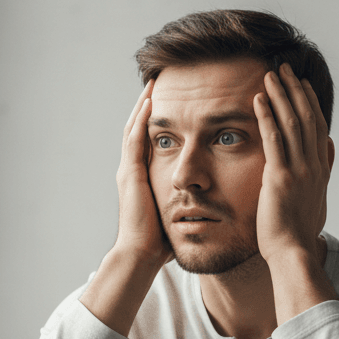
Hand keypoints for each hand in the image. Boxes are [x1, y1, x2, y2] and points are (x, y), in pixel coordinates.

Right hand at [114, 79, 171, 268]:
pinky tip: (149, 102)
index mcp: (142, 179)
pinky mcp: (130, 175)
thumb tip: (210, 204)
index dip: (157, 121)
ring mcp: (128, 171)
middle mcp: (132, 171)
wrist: (142, 256)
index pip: (150, 142)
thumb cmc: (161, 243)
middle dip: (147, 105)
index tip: (170, 102)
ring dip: (143, 105)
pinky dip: (141, 120)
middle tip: (159, 82)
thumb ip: (189, 204)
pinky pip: (134, 140)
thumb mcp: (178, 215)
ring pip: (134, 129)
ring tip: (153, 83)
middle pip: (139, 129)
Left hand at [253, 63, 332, 266]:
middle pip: (306, 118)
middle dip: (295, 90)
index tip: (302, 84)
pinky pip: (273, 140)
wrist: (292, 253)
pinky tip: (258, 99)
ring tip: (270, 74)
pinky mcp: (280, 178)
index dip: (310, 103)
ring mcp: (299, 171)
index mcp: (321, 171)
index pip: (318, 127)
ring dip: (281, 95)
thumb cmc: (299, 233)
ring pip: (291, 123)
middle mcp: (313, 166)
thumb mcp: (318, 199)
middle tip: (284, 68)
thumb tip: (330, 146)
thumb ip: (324, 172)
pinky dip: (266, 116)